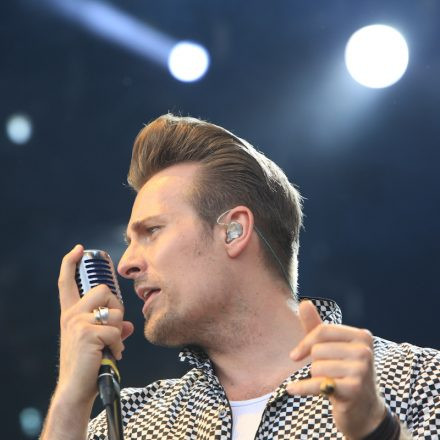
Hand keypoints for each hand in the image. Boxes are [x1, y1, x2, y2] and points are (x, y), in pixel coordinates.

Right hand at [56, 244, 133, 405]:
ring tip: (111, 346)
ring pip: (114, 311)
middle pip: (104, 290)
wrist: (77, 389)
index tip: (78, 248)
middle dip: (116, 307)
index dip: (70, 263)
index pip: (67, 282)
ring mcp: (78, 322)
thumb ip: (111, 328)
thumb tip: (129, 325)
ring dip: (119, 329)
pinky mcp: (87, 333)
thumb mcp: (97, 341)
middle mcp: (72, 314)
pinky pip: (117, 330)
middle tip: (113, 328)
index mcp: (71, 313)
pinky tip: (113, 355)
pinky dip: (119, 345)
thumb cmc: (88, 365)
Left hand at [286, 300, 385, 439]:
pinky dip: (301, 388)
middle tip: (329, 374)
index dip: (305, 343)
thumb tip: (303, 302)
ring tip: (330, 383)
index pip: (323, 330)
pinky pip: (317, 384)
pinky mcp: (354, 390)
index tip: (295, 355)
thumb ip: (316, 326)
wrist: (364, 410)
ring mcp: (362, 371)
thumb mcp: (332, 347)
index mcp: (362, 336)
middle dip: (316, 364)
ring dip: (316, 378)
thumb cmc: (344, 372)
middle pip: (318, 350)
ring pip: (316, 367)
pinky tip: (291, 389)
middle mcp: (365, 351)